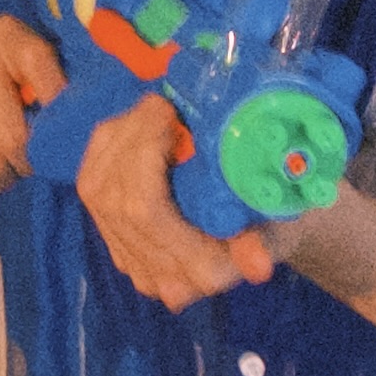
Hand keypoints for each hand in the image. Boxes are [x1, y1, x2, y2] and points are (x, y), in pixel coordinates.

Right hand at [0, 15, 65, 211]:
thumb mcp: (12, 74)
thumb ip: (44, 86)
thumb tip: (83, 123)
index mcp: (4, 33)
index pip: (39, 64)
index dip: (56, 103)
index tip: (65, 133)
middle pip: (15, 131)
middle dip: (26, 161)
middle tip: (24, 166)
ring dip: (0, 181)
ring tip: (1, 177)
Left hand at [75, 91, 272, 310]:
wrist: (266, 229)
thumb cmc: (279, 215)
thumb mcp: (283, 220)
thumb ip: (266, 243)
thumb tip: (258, 264)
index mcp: (203, 272)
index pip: (144, 212)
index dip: (144, 154)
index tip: (168, 111)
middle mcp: (160, 274)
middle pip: (115, 197)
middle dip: (131, 138)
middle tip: (160, 101)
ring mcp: (133, 260)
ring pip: (96, 189)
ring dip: (118, 139)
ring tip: (149, 110)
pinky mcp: (117, 241)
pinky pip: (91, 187)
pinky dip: (105, 148)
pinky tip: (130, 126)